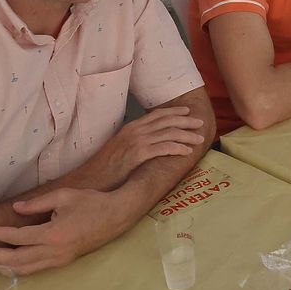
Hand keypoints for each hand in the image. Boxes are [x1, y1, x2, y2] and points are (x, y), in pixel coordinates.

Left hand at [0, 187, 123, 273]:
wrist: (116, 216)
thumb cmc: (91, 202)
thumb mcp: (63, 196)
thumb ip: (37, 204)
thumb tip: (16, 209)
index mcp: (53, 234)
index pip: (18, 237)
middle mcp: (55, 252)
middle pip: (17, 260)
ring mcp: (60, 260)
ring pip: (26, 269)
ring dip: (5, 267)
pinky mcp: (64, 262)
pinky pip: (37, 268)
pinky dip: (20, 268)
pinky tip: (10, 265)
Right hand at [78, 106, 204, 190]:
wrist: (90, 178)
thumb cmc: (105, 167)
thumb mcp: (121, 149)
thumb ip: (135, 143)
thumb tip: (150, 144)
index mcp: (131, 128)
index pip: (157, 115)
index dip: (174, 112)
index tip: (188, 111)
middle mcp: (135, 131)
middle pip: (166, 121)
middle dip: (185, 121)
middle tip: (200, 123)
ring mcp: (136, 141)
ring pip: (168, 133)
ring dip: (186, 135)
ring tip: (199, 139)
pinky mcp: (137, 154)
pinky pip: (163, 148)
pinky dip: (177, 148)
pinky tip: (187, 152)